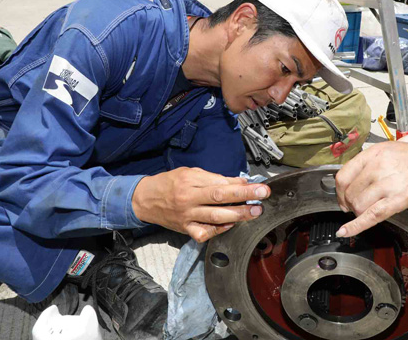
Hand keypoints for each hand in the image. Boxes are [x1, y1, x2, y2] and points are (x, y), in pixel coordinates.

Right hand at [132, 167, 269, 242]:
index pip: (220, 183)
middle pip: (220, 199)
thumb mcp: (191, 173)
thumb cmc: (169, 183)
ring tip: (254, 212)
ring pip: (216, 218)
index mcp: (191, 182)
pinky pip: (205, 233)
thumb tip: (239, 181)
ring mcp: (187, 216)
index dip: (242, 185)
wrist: (145, 199)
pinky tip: (231, 225)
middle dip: (245, 198)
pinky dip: (220, 230)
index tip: (258, 186)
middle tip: (262, 197)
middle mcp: (189, 199)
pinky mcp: (185, 229)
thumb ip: (215, 178)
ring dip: (238, 215)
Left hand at [335, 142, 407, 237]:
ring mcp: (388, 182)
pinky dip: (356, 226)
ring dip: (358, 212)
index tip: (341, 196)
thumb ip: (371, 163)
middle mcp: (379, 166)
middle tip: (355, 206)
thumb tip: (353, 178)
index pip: (343, 175)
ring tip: (367, 210)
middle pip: (349, 192)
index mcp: (375, 153)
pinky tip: (346, 231)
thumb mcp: (391, 151)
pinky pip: (371, 216)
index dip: (339, 190)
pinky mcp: (399, 199)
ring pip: (358, 205)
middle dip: (349, 203)